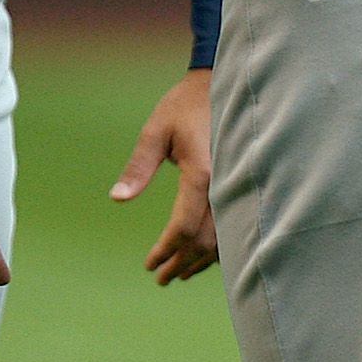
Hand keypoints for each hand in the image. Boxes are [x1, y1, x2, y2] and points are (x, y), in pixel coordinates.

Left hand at [113, 67, 217, 283]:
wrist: (222, 83)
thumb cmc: (184, 105)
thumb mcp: (155, 131)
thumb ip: (138, 167)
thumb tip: (118, 199)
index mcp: (203, 173)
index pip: (184, 227)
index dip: (166, 250)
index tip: (149, 264)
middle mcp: (226, 184)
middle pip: (206, 241)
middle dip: (181, 263)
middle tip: (160, 278)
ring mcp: (238, 186)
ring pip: (225, 239)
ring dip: (201, 261)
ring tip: (178, 274)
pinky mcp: (243, 185)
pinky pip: (234, 226)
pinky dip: (218, 247)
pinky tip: (203, 256)